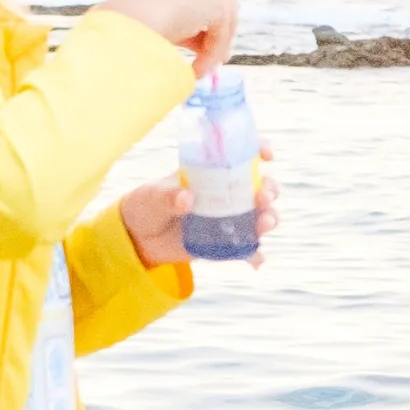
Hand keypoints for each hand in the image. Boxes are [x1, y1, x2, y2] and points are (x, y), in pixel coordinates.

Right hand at [105, 0, 237, 74]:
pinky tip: (194, 70)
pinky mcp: (219, 2)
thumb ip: (181, 27)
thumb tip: (197, 45)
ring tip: (197, 73)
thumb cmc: (131, 22)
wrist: (129, 20)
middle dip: (217, 38)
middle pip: (219, 9)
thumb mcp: (159, 20)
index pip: (202, 0)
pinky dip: (209, 56)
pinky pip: (220, 35)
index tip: (201, 48)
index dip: (204, 26)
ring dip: (212, 52)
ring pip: (222, 25)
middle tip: (215, 63)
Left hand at [120, 150, 280, 267]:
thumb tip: (186, 199)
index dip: (260, 149)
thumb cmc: (148, 204)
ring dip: (268, 219)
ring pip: (260, 216)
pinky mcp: (225, 242)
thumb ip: (169, 196)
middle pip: (260, 187)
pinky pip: (246, 249)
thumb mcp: (154, 196)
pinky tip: (257, 260)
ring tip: (264, 225)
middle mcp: (226, 193)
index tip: (267, 154)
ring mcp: (229, 218)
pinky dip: (254, 254)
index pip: (242, 155)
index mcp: (212, 171)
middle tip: (263, 198)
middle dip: (269, 190)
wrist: (139, 237)